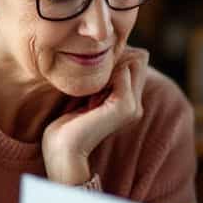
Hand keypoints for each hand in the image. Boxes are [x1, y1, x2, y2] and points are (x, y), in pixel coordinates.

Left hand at [42, 48, 148, 184]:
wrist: (63, 149)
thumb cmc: (68, 122)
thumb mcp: (86, 94)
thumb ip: (101, 79)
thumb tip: (109, 53)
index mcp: (129, 102)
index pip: (137, 61)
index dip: (118, 56)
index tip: (93, 69)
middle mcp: (136, 104)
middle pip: (138, 59)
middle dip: (116, 58)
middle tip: (91, 77)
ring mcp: (133, 106)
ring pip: (134, 62)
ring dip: (110, 65)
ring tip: (89, 87)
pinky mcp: (125, 107)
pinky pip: (123, 72)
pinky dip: (105, 72)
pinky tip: (89, 91)